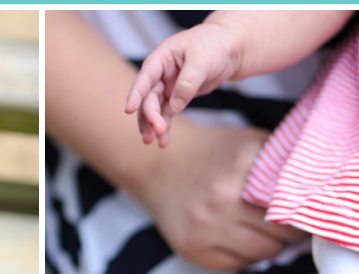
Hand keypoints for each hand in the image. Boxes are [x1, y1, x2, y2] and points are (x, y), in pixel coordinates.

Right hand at [125, 23, 242, 146]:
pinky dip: (166, 125)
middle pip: (149, 97)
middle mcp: (161, 72)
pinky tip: (164, 140)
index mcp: (162, 57)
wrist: (230, 47)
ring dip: (154, 125)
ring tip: (158, 142)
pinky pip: (167, 113)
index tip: (128, 110)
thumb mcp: (202, 61)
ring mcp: (168, 85)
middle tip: (155, 133)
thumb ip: (187, 83)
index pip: (145, 77)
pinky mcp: (178, 95)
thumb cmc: (214, 45)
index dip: (136, 94)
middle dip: (150, 116)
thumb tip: (175, 106)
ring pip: (155, 108)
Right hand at [130, 123, 305, 271]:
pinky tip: (242, 238)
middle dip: (292, 230)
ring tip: (268, 230)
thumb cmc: (218, 156)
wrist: (162, 167)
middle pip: (283, 232)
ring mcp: (205, 226)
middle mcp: (222, 197)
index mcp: (242, 164)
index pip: (294, 202)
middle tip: (291, 222)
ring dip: (273, 245)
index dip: (306, 210)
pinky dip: (248, 256)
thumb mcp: (251, 144)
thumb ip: (285, 162)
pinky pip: (239, 266)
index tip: (312, 212)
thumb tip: (329, 187)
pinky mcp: (193, 249)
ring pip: (265, 253)